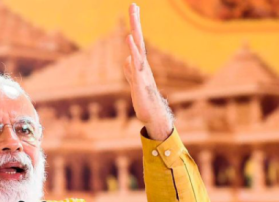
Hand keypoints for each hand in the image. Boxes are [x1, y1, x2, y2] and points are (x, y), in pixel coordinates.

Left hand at [124, 3, 172, 140]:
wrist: (152, 114)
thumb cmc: (143, 98)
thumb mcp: (133, 82)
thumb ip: (129, 71)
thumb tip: (126, 60)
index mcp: (140, 63)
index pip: (136, 40)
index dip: (134, 24)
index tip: (133, 7)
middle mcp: (142, 64)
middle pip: (138, 40)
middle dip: (135, 23)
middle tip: (133, 5)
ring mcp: (142, 73)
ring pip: (138, 53)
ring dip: (134, 39)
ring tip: (130, 26)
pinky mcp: (139, 84)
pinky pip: (135, 68)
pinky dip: (133, 56)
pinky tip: (129, 46)